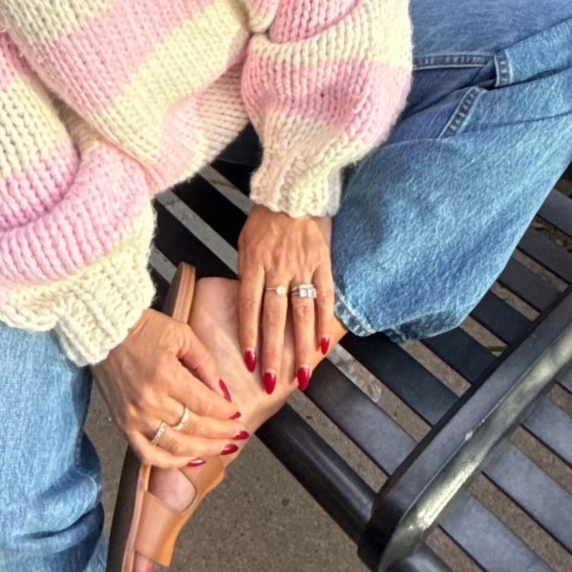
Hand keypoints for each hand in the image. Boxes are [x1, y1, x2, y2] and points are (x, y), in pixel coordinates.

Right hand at [95, 309, 238, 467]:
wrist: (104, 330)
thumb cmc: (143, 328)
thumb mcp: (182, 335)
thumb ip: (205, 363)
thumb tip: (222, 393)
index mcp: (167, 375)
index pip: (205, 404)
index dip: (225, 412)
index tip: (237, 413)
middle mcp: (150, 401)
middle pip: (194, 427)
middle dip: (221, 433)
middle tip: (237, 434)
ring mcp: (135, 416)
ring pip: (175, 445)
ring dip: (203, 450)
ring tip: (221, 449)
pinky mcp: (123, 424)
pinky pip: (148, 453)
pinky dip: (169, 461)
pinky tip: (188, 459)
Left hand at [236, 205, 334, 392]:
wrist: (294, 188)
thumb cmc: (266, 217)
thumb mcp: (245, 241)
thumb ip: (248, 272)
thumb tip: (249, 304)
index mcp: (253, 263)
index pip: (249, 306)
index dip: (249, 336)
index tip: (249, 362)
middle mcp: (277, 269)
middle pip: (274, 317)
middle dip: (274, 353)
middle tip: (273, 383)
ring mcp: (302, 267)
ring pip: (301, 313)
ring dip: (301, 348)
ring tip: (302, 375)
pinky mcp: (322, 263)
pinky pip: (325, 297)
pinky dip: (326, 322)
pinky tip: (325, 346)